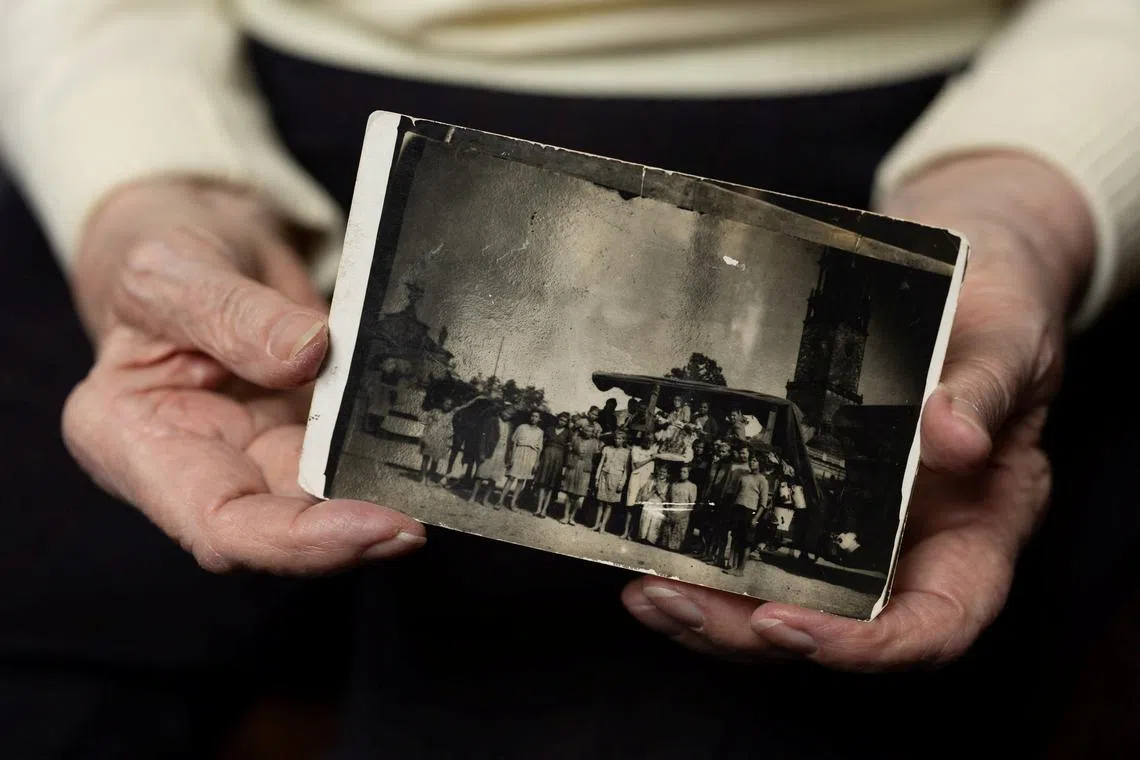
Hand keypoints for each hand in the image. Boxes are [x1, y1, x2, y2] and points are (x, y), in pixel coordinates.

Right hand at [63, 178, 424, 573]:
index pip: (217, 524)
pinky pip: (349, 458)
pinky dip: (388, 455)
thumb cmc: (159, 256)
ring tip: (432, 480)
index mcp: (133, 442)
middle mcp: (197, 466)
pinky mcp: (303, 437)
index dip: (299, 541)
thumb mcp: (171, 268)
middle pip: (280, 530)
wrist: (198, 241)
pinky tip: (428, 449)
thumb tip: (306, 353)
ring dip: (379, 498)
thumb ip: (228, 313)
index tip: (376, 525)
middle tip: (421, 516)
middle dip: (354, 531)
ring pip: (324, 502)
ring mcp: (255, 455)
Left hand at [621, 153, 1093, 668]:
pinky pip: (756, 537)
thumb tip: (956, 438)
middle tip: (676, 603)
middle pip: (834, 624)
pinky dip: (706, 551)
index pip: (932, 623)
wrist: (965, 272)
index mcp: (976, 530)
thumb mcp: (1009, 341)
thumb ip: (988, 389)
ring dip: (713, 607)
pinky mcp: (805, 488)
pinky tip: (653, 539)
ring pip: (784, 596)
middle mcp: (911, 544)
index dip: (864, 645)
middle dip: (749, 631)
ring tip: (646, 591)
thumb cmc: (1001, 313)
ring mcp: (853, 522)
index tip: (788, 624)